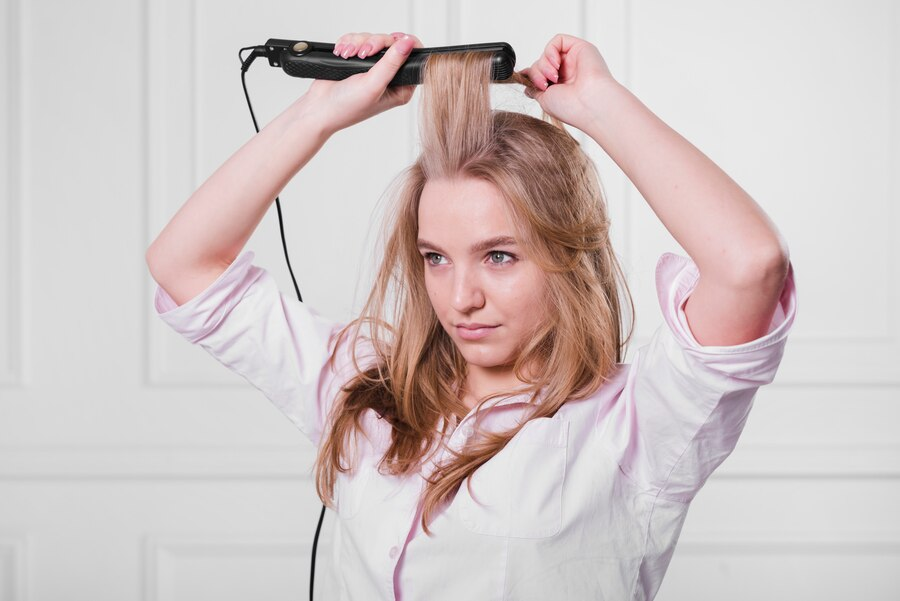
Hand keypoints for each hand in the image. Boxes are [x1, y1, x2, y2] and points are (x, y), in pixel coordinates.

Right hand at [303, 32, 424, 135]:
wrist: (319, 107)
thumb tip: (409, 44)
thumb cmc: (347, 106)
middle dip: (374, 43)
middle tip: (363, 53)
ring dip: (357, 43)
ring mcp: (373, 68)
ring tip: (347, 55)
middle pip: (392, 43)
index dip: (406, 45)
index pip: (414, 59)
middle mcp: (389, 77)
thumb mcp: (373, 85)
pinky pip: (358, 39)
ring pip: (373, 39)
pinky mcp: (358, 61)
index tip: (394, 40)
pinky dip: (348, 43)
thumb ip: (392, 63)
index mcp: (401, 87)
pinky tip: (342, 53)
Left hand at [517, 34, 617, 132]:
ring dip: (544, 64)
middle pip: (541, 62)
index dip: (532, 75)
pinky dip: (550, 51)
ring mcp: (574, 59)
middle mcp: (567, 72)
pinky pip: (558, 40)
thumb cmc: (570, 107)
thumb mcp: (544, 100)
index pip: (540, 73)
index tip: (529, 82)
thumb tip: (525, 80)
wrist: (589, 104)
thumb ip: (534, 88)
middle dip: (537, 73)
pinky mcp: (580, 47)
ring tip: (552, 77)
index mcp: (560, 86)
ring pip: (547, 53)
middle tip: (544, 85)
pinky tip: (556, 64)